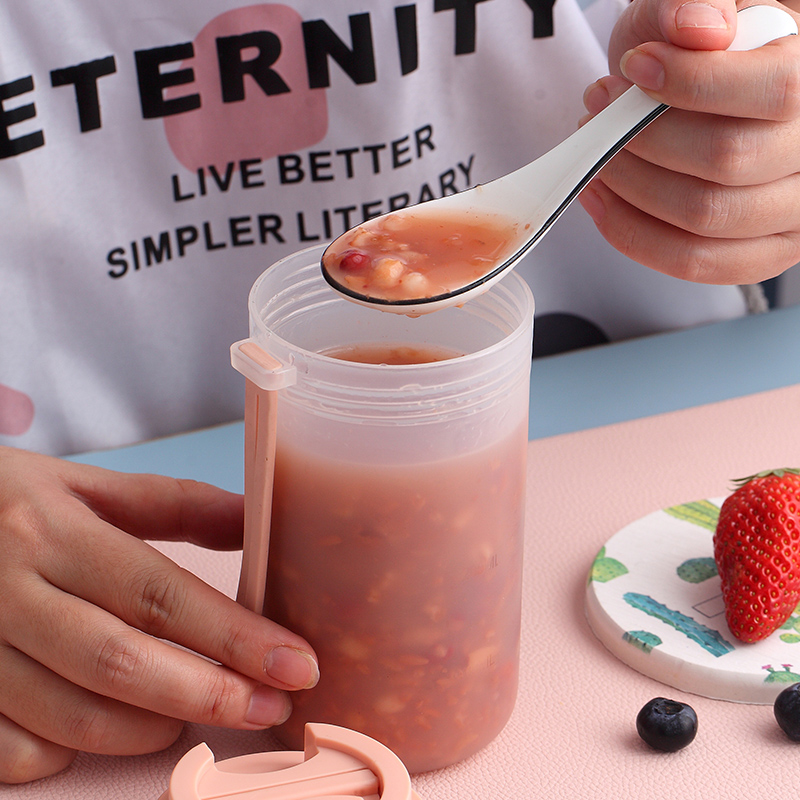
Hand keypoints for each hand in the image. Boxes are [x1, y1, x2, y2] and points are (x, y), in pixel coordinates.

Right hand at [0, 446, 317, 783]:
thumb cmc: (14, 503)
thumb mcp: (89, 487)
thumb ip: (174, 503)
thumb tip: (255, 521)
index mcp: (54, 531)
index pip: (161, 593)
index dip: (235, 636)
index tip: (296, 664)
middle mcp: (9, 591)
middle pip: (122, 662)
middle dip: (209, 694)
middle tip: (271, 708)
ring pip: (70, 717)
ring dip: (148, 729)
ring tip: (197, 714)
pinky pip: (13, 750)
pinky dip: (70, 753)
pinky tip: (110, 729)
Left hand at [578, 0, 799, 284]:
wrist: (704, 90)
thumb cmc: (704, 49)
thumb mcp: (703, 7)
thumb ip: (697, 5)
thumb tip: (699, 28)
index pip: (777, 90)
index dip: (694, 83)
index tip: (634, 67)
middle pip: (728, 159)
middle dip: (642, 137)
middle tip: (599, 110)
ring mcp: (795, 212)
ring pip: (704, 216)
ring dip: (629, 186)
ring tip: (596, 151)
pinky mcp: (762, 253)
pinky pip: (693, 261)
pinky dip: (632, 232)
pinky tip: (601, 197)